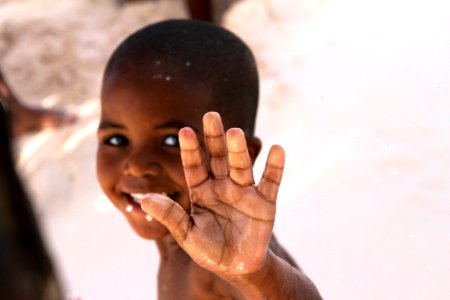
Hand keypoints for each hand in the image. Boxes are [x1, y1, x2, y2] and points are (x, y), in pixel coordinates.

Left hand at [141, 112, 284, 277]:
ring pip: (241, 166)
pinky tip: (277, 150)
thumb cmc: (209, 250)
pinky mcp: (265, 203)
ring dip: (238, 150)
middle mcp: (222, 186)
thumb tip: (144, 199)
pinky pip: (270, 182)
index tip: (184, 131)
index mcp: (201, 191)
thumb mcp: (187, 235)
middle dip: (214, 138)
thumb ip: (170, 216)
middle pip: (218, 158)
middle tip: (211, 115)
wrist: (237, 267)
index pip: (194, 166)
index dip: (190, 150)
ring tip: (235, 132)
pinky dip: (275, 167)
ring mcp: (244, 192)